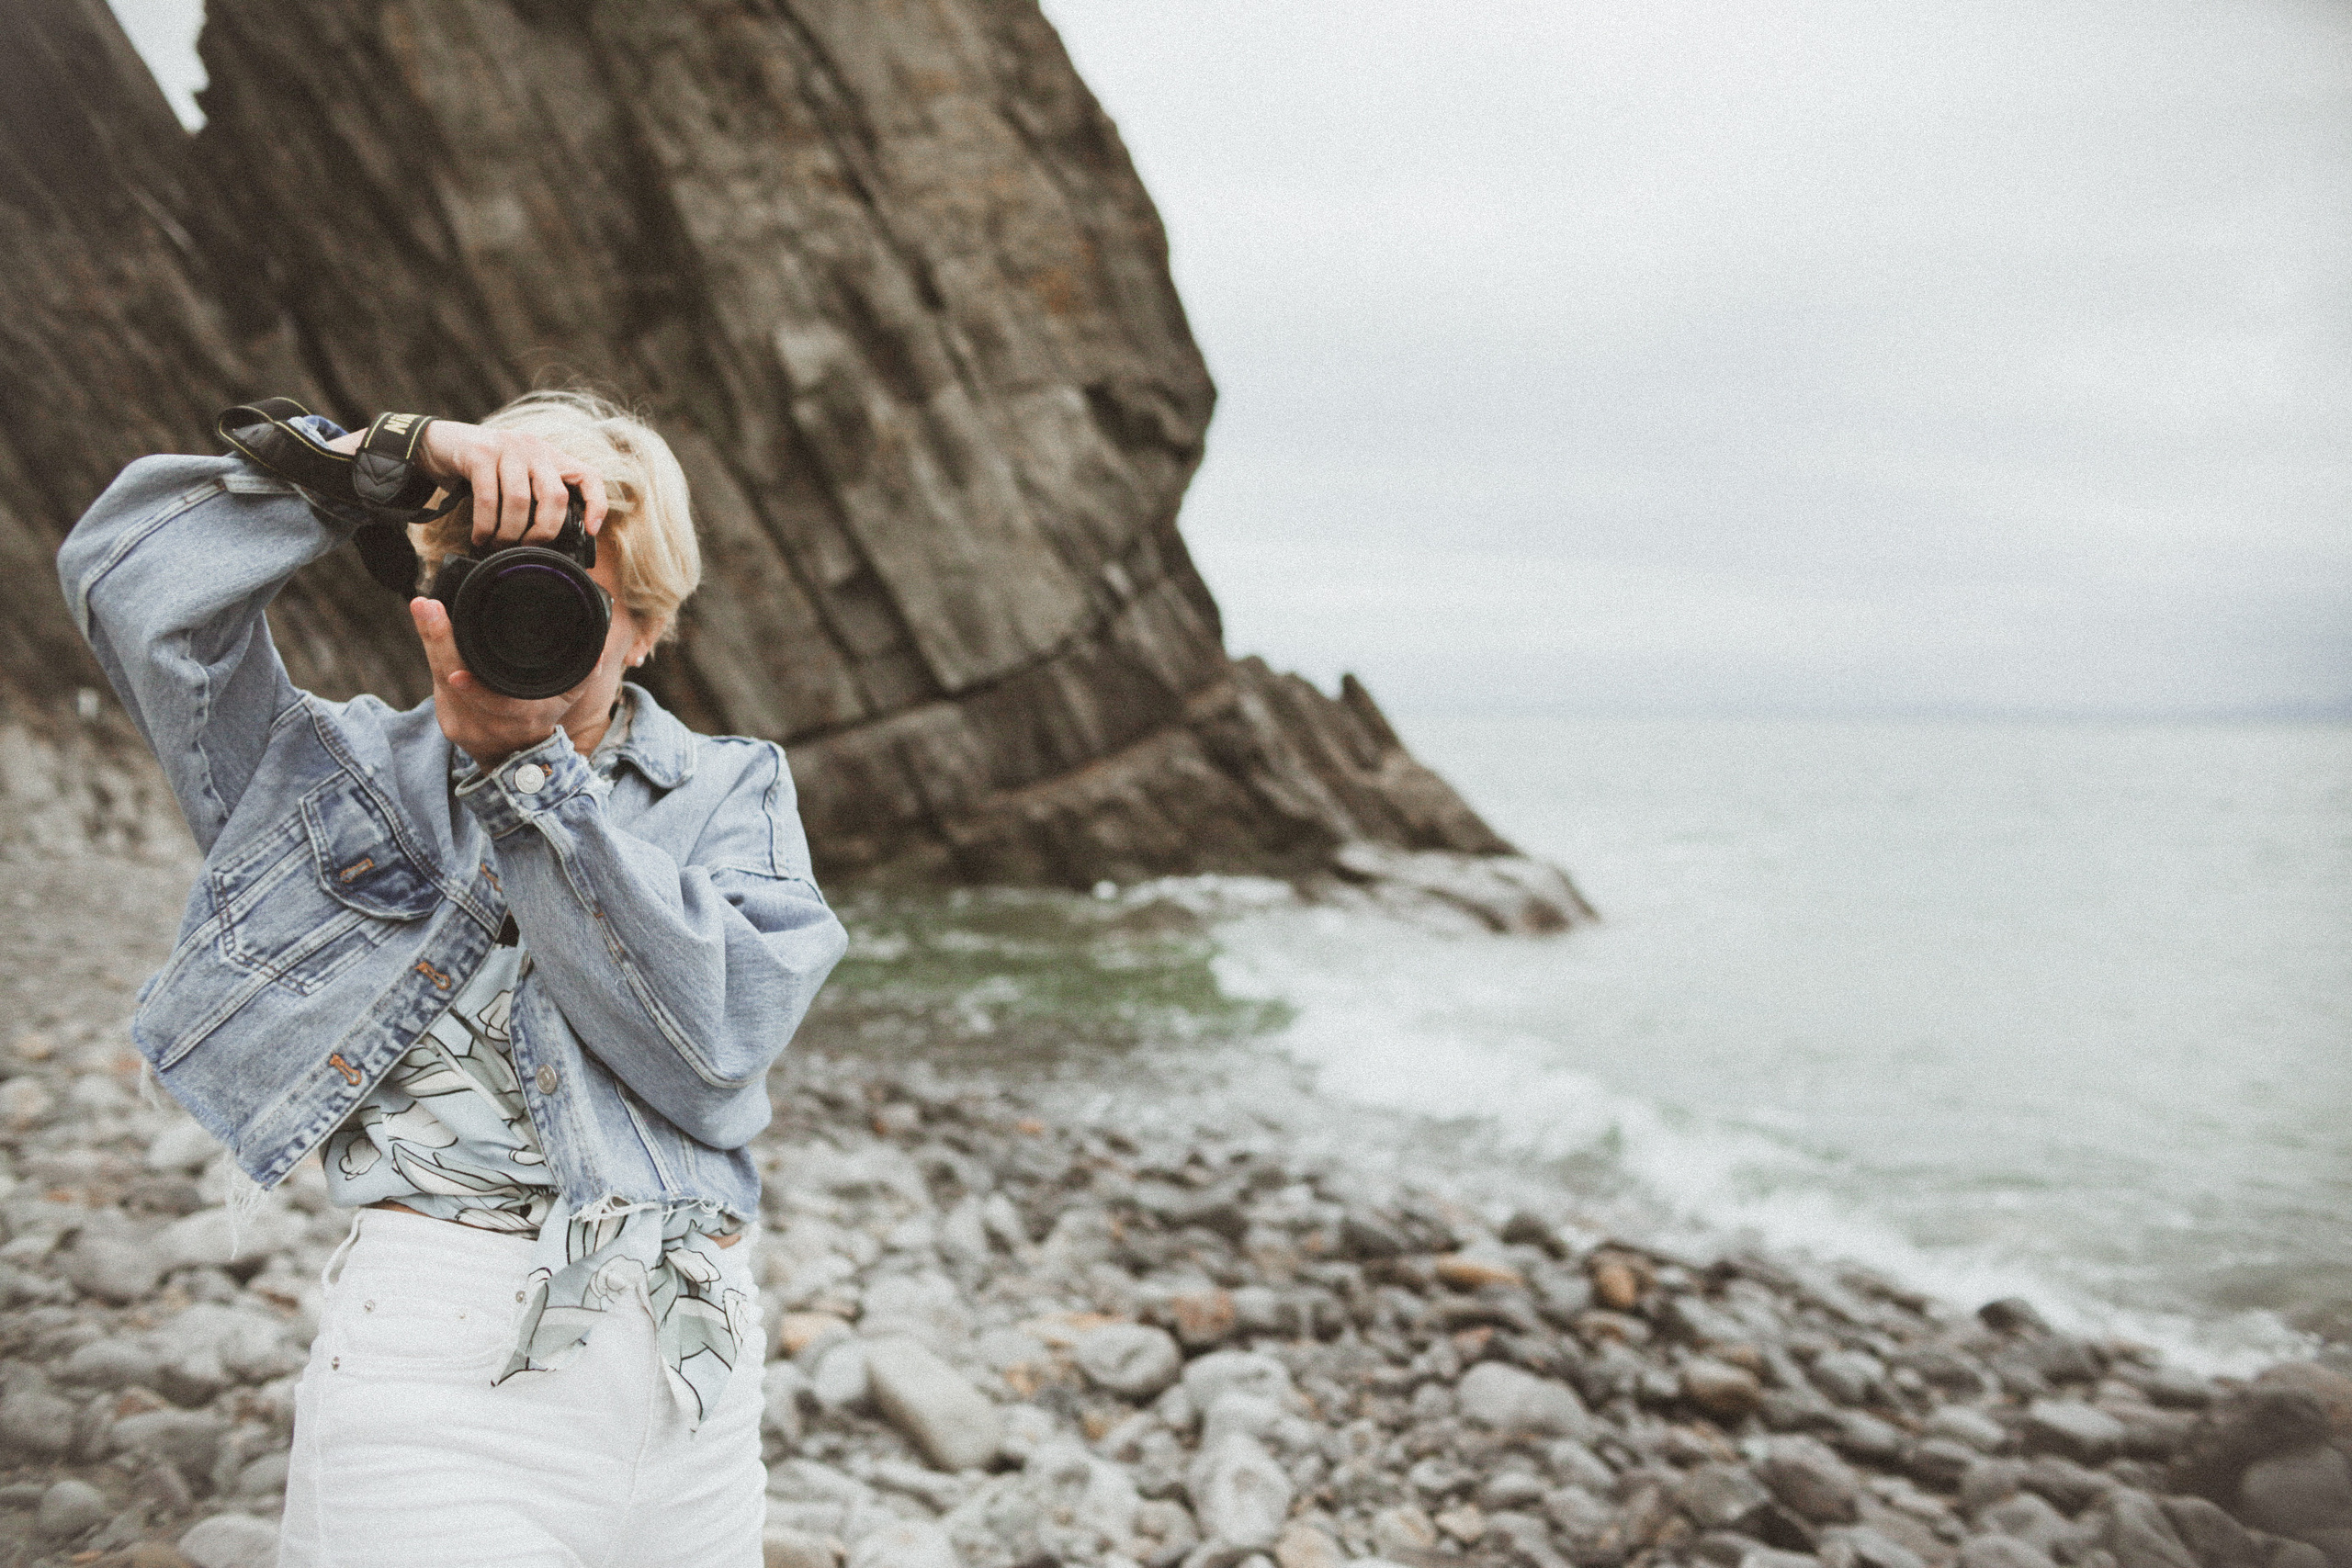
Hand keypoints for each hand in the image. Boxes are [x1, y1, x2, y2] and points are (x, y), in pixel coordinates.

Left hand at [410, 596, 577, 768]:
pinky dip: (432, 653)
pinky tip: (427, 627)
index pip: (493, 703)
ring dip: (430, 640)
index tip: (457, 669)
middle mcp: (487, 725)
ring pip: (439, 677)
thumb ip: (583, 677)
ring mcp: (463, 725)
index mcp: (519, 718)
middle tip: (428, 606)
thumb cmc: (542, 718)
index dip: (474, 688)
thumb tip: (597, 655)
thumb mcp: (566, 700)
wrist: (518, 759)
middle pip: (455, 679)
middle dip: (438, 640)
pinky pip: (436, 683)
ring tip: (423, 607)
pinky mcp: (447, 722)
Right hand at [415, 420, 607, 548]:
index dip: (596, 504)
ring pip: (520, 501)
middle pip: (555, 496)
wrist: (438, 443)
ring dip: (509, 532)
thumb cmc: (483, 470)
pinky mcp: (481, 453)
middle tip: (528, 547)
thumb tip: (551, 541)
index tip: (592, 530)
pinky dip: (486, 525)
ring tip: (498, 544)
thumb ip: (535, 498)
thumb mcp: (517, 478)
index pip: (588, 476)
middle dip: (543, 531)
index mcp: (550, 456)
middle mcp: (534, 448)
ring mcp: (508, 447)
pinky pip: (489, 499)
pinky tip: (481, 536)